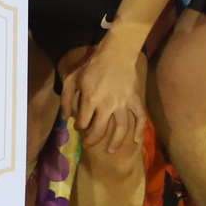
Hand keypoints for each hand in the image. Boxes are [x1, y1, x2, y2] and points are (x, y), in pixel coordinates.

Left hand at [60, 39, 146, 156]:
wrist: (115, 54)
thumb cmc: (92, 66)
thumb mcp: (72, 79)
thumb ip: (66, 98)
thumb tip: (65, 117)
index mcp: (90, 99)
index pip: (83, 122)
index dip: (79, 126)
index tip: (79, 127)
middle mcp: (107, 105)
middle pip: (99, 130)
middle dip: (92, 140)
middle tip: (88, 144)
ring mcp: (123, 103)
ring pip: (121, 128)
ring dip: (116, 142)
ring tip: (111, 151)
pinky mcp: (135, 100)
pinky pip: (140, 117)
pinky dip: (140, 130)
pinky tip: (137, 140)